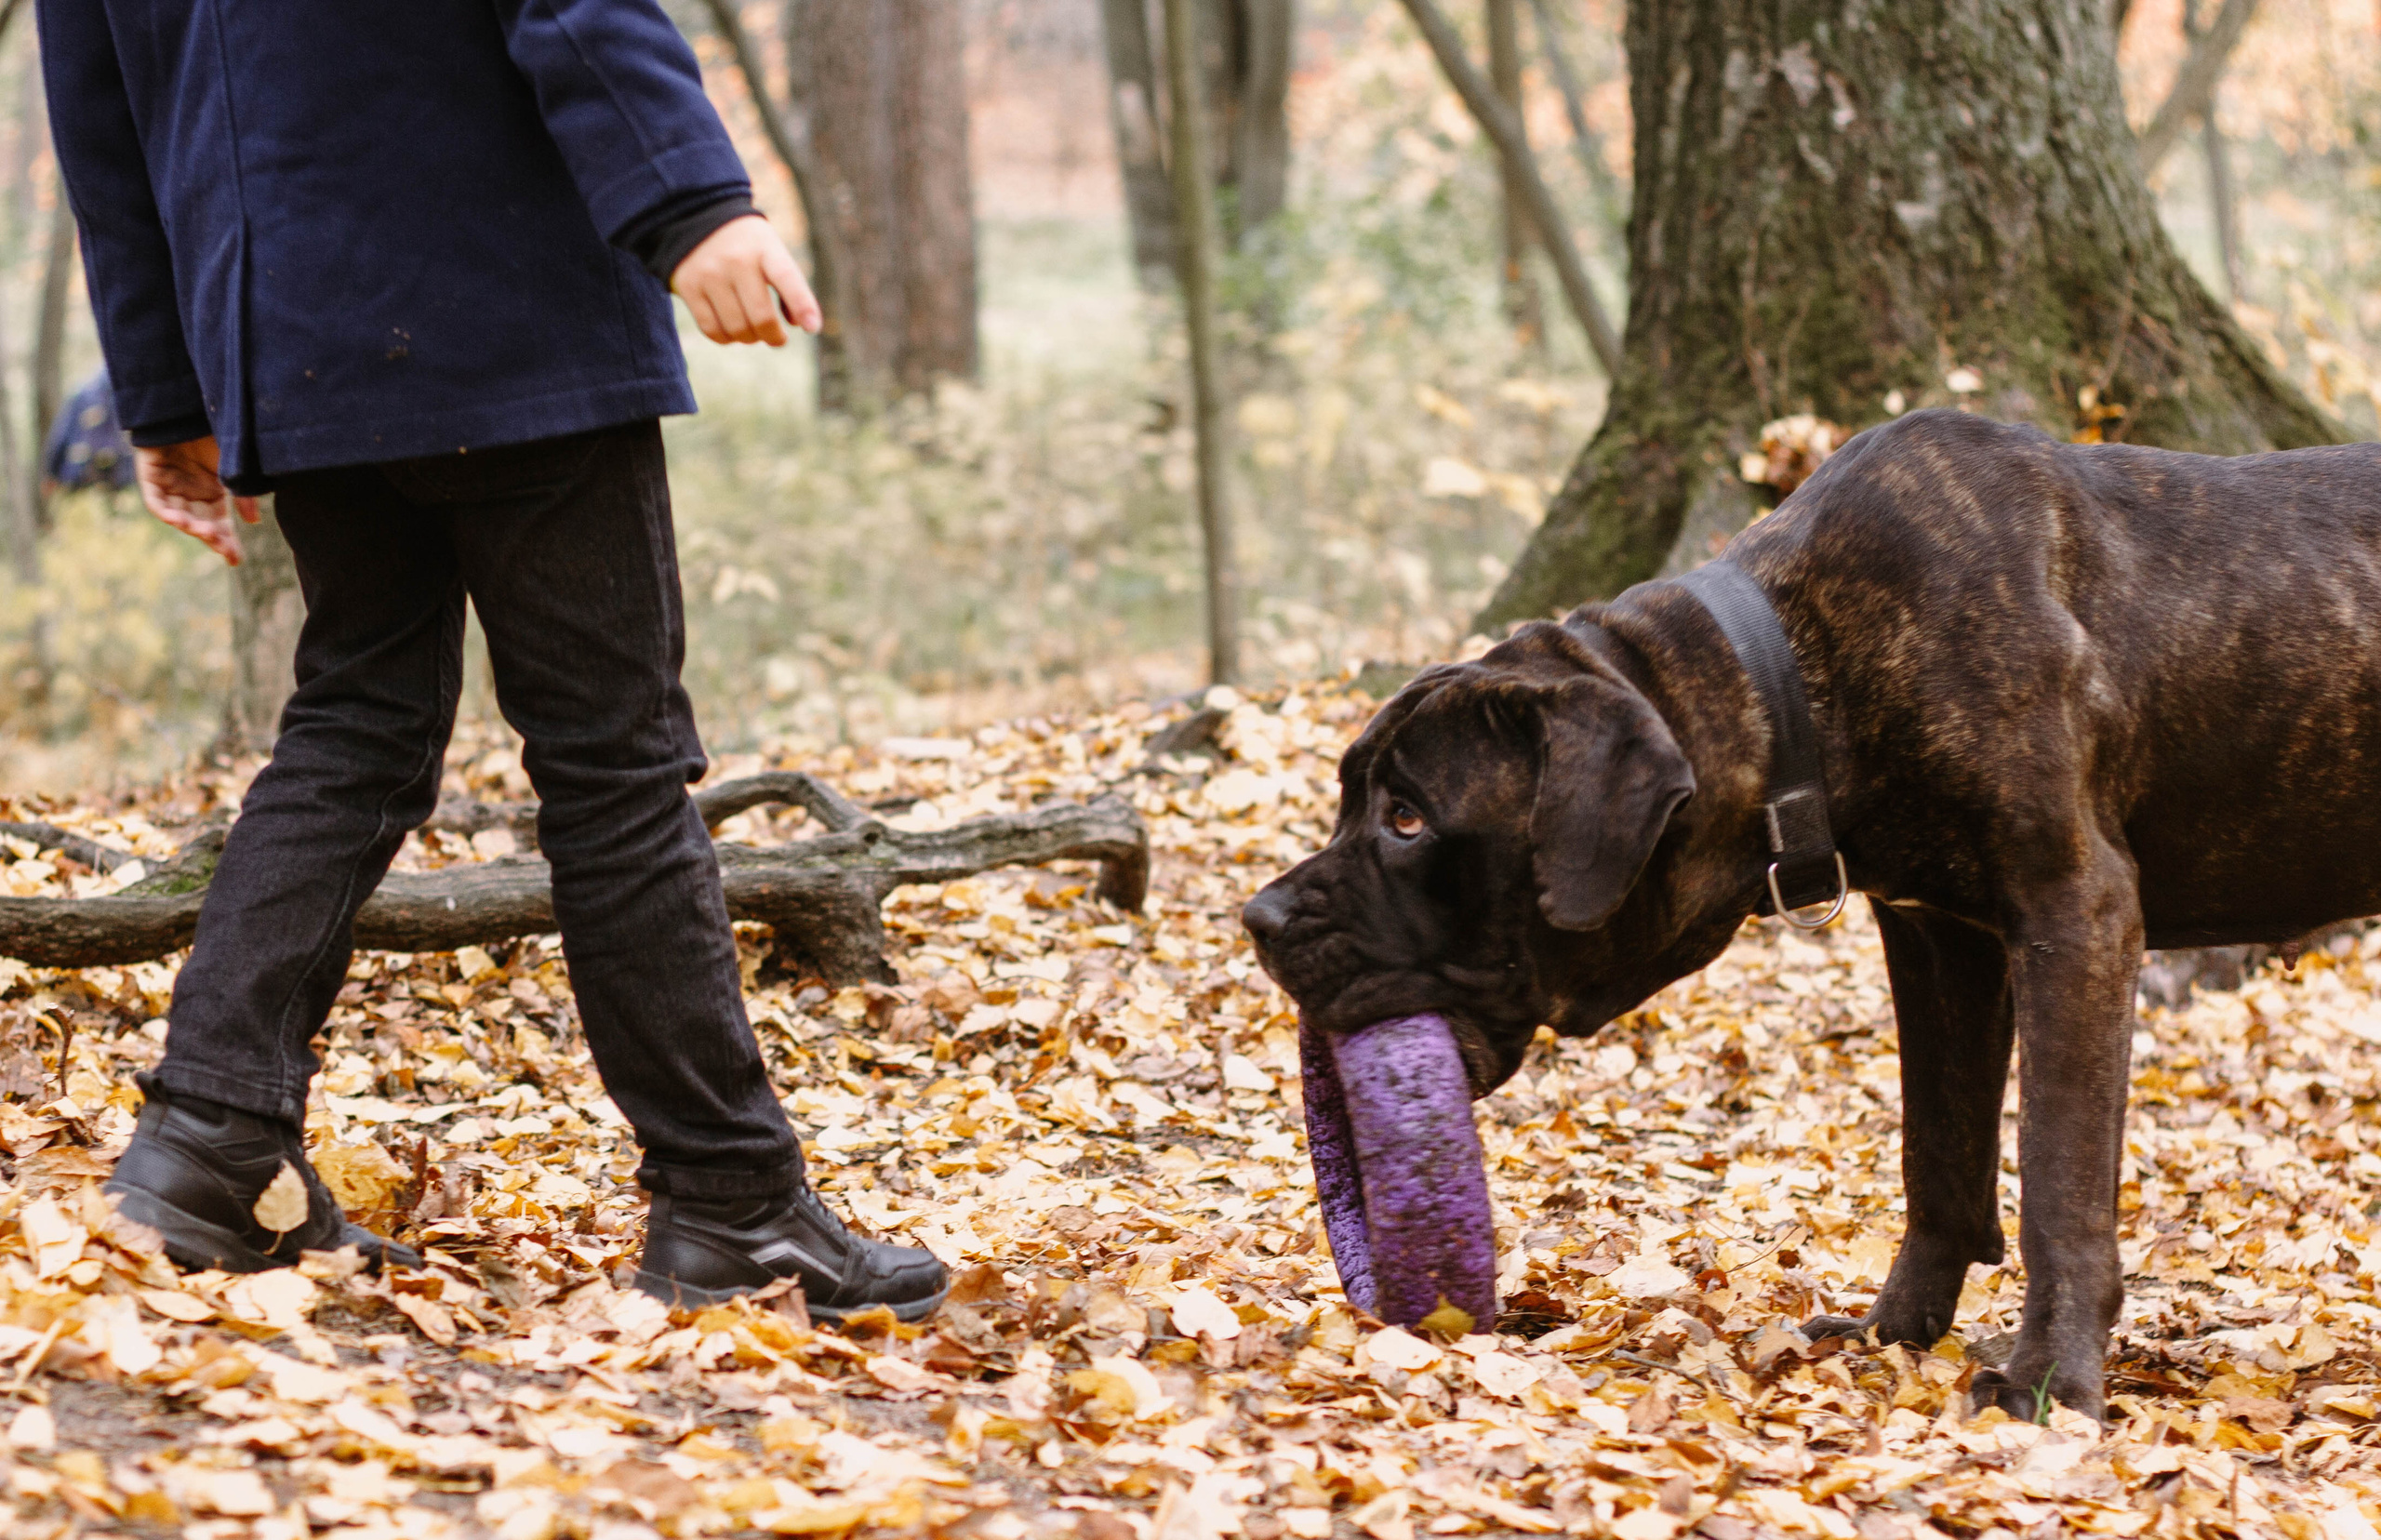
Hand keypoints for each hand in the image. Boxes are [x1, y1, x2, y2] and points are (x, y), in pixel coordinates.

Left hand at [135, 437, 259, 565]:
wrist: (184, 407)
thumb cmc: (212, 433)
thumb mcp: (232, 466)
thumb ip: (241, 494)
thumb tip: (252, 522)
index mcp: (213, 494)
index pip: (219, 524)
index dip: (226, 543)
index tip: (236, 560)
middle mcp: (191, 494)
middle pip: (200, 524)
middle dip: (211, 537)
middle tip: (221, 545)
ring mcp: (170, 487)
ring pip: (179, 516)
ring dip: (190, 526)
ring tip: (204, 532)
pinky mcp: (151, 477)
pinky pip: (156, 502)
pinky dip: (166, 512)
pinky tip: (177, 519)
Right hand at [670, 214, 821, 345]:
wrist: (697, 218)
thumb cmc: (748, 247)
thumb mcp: (772, 253)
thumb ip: (790, 286)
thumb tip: (797, 325)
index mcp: (764, 248)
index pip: (787, 278)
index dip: (802, 305)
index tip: (813, 328)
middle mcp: (736, 260)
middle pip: (761, 318)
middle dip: (774, 337)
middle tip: (777, 338)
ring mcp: (709, 274)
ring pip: (736, 329)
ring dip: (750, 339)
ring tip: (753, 332)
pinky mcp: (688, 287)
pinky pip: (712, 329)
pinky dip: (727, 339)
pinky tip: (732, 332)